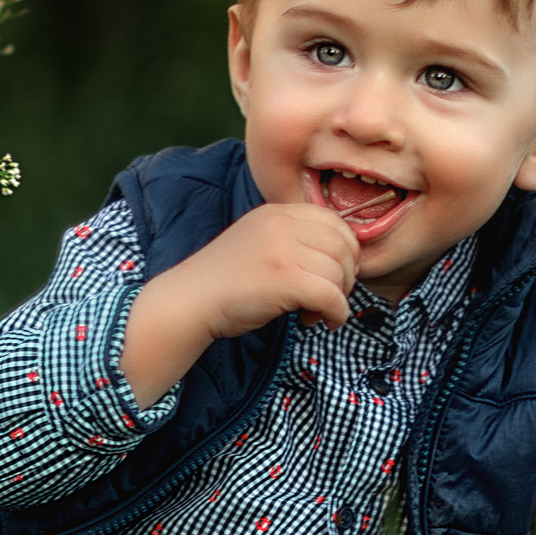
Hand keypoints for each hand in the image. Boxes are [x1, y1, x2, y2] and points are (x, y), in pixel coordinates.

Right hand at [121, 203, 357, 404]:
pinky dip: (336, 314)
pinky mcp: (286, 280)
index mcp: (275, 212)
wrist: (189, 301)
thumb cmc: (223, 282)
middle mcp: (281, 225)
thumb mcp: (258, 243)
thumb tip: (342, 258)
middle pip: (342, 246)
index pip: (333, 221)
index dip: (345, 249)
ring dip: (337, 299)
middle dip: (346, 276)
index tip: (336, 273)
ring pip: (339, 273)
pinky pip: (332, 297)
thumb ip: (292, 240)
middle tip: (329, 297)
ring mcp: (283, 250)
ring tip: (313, 313)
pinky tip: (320, 321)